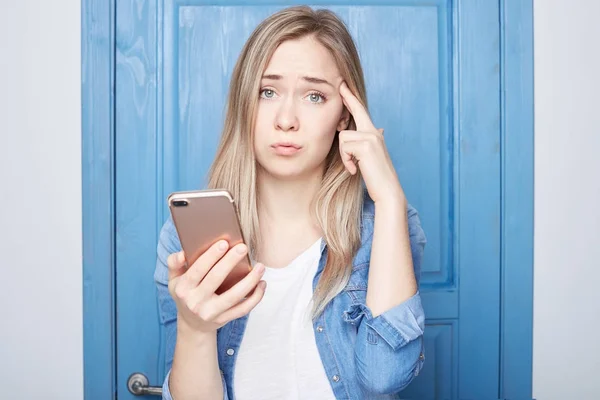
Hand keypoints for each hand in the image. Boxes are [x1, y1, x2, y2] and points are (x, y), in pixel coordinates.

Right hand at [167, 241, 266, 333]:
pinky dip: (256, 297)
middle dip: (230, 261)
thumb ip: (174, 263)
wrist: (192, 325)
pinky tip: (262, 283)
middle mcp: (195, 302)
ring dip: (250, 280)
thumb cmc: (186, 294)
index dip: (210, 256)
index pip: (197, 270)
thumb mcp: (174, 280)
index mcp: (183, 289)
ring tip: (260, 266)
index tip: (224, 243)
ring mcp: (211, 313)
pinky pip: (243, 309)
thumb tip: (182, 253)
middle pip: (216, 279)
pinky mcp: (224, 320)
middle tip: (243, 247)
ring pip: (234, 296)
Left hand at [338, 81, 405, 205]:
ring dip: (343, 154)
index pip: (361, 111)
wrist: (387, 190)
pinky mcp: (366, 146)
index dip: (351, 98)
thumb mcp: (370, 156)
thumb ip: (369, 142)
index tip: (343, 84)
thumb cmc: (376, 176)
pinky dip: (346, 161)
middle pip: (355, 111)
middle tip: (340, 83)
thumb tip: (379, 129)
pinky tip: (354, 170)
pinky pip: (344, 147)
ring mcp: (371, 137)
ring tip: (353, 166)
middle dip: (347, 98)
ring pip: (343, 136)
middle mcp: (373, 132)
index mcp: (373, 134)